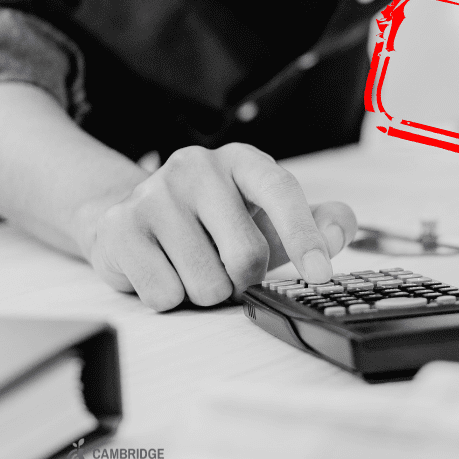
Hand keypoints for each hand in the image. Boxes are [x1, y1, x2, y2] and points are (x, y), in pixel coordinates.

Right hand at [81, 143, 356, 310]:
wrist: (136, 219)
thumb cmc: (219, 224)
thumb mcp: (274, 220)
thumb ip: (321, 223)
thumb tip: (338, 230)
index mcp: (243, 161)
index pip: (282, 194)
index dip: (305, 237)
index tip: (321, 273)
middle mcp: (197, 167)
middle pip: (246, 256)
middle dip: (245, 279)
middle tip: (230, 267)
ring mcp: (154, 194)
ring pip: (205, 284)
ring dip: (206, 291)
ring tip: (192, 266)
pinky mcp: (120, 228)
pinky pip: (164, 294)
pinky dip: (170, 297)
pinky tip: (163, 269)